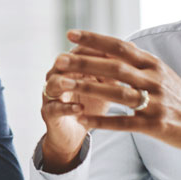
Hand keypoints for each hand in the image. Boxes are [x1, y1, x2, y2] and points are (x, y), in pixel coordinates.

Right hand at [40, 44, 114, 171]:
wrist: (74, 132)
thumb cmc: (91, 104)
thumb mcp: (104, 85)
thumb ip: (113, 68)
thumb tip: (132, 47)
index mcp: (70, 67)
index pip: (79, 51)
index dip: (94, 49)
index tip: (113, 51)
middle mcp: (57, 77)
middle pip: (63, 63)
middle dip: (76, 61)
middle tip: (92, 60)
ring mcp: (50, 95)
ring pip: (53, 84)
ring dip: (64, 82)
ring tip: (74, 83)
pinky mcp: (48, 113)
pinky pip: (54, 109)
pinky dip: (66, 107)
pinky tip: (79, 108)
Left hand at [53, 30, 180, 170]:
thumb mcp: (164, 75)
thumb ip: (140, 64)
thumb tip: (113, 50)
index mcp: (154, 64)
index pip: (119, 47)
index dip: (94, 39)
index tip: (70, 34)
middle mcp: (153, 79)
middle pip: (113, 67)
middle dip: (83, 62)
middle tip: (58, 60)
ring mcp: (154, 102)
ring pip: (115, 92)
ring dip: (87, 88)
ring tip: (62, 87)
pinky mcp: (154, 125)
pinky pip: (122, 122)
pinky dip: (100, 120)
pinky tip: (81, 118)